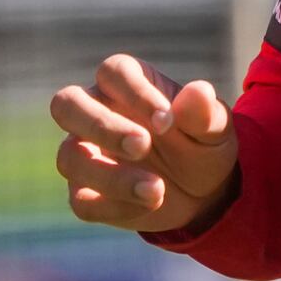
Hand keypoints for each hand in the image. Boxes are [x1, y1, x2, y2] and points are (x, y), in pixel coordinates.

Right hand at [50, 54, 238, 234]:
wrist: (201, 192)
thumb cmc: (201, 144)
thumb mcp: (214, 130)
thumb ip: (205, 113)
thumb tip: (199, 92)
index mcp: (125, 83)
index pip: (113, 72)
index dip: (135, 93)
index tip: (167, 121)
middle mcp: (95, 112)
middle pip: (66, 104)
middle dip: (101, 126)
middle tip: (142, 145)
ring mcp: (85, 153)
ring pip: (70, 158)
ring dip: (112, 177)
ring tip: (157, 189)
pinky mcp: (85, 192)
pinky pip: (82, 201)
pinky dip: (115, 207)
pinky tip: (148, 205)